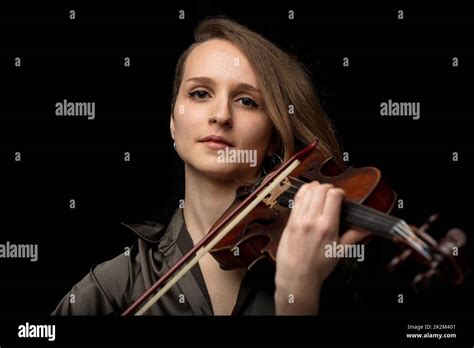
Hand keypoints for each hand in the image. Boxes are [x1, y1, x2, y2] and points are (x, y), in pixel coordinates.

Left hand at [274, 181, 368, 314]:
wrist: (297, 276)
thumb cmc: (317, 267)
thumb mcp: (340, 251)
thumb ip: (354, 236)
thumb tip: (366, 228)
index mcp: (327, 227)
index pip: (333, 196)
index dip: (339, 192)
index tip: (341, 197)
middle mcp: (312, 221)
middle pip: (320, 190)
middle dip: (328, 188)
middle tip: (331, 194)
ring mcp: (299, 220)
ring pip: (306, 192)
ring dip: (315, 188)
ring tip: (319, 191)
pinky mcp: (290, 222)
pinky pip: (296, 200)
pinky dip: (303, 193)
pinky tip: (307, 195)